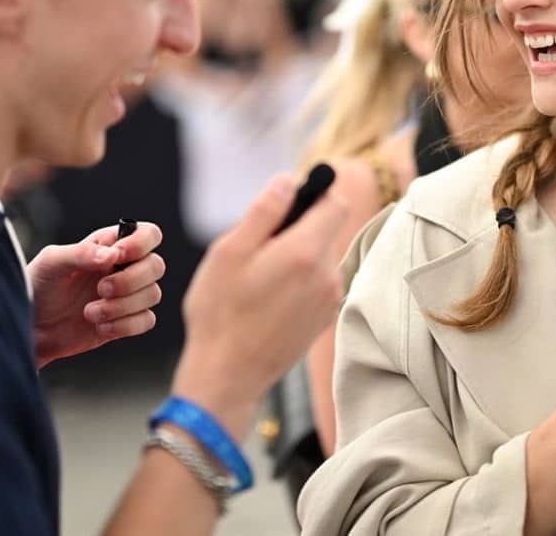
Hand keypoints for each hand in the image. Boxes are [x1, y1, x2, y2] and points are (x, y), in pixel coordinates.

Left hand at [27, 222, 166, 367]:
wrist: (32, 328)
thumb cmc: (37, 287)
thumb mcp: (51, 262)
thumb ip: (80, 254)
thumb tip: (113, 256)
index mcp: (109, 245)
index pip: (148, 234)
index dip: (141, 244)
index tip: (117, 257)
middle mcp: (124, 267)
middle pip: (156, 266)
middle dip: (130, 281)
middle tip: (99, 288)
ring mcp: (127, 295)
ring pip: (153, 295)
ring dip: (122, 307)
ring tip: (90, 312)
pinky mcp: (126, 320)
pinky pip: (146, 321)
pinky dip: (124, 325)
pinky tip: (100, 326)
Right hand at [170, 174, 346, 438]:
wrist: (228, 374)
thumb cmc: (220, 312)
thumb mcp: (230, 251)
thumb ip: (264, 211)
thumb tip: (288, 181)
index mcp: (306, 252)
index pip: (335, 202)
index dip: (314, 193)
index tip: (288, 202)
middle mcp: (328, 274)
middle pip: (326, 229)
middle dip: (297, 227)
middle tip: (258, 247)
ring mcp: (329, 299)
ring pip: (320, 256)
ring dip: (297, 255)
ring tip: (259, 277)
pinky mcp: (324, 318)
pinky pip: (318, 282)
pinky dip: (299, 280)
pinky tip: (269, 298)